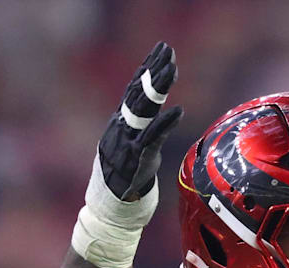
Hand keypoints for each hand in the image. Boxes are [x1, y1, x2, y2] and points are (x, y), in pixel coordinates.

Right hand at [98, 41, 182, 200]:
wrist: (111, 199)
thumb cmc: (125, 168)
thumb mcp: (132, 139)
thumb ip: (142, 120)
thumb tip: (153, 101)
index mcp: (121, 119)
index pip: (136, 87)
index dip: (148, 66)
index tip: (162, 48)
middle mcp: (122, 125)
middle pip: (139, 92)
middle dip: (154, 69)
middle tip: (168, 50)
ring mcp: (128, 140)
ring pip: (144, 109)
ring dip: (158, 88)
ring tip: (172, 69)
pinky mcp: (138, 158)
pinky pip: (152, 138)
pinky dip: (165, 124)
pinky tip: (178, 111)